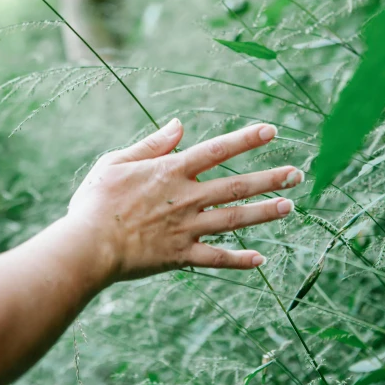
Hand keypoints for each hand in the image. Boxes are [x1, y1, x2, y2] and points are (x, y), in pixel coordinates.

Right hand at [66, 119, 303, 281]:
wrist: (87, 246)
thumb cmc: (96, 202)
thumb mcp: (117, 162)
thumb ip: (151, 144)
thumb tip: (179, 125)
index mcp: (171, 171)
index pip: (217, 149)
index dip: (246, 139)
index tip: (271, 131)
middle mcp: (186, 198)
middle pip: (236, 185)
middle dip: (269, 178)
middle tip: (297, 174)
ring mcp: (187, 228)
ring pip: (235, 219)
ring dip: (265, 212)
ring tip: (290, 206)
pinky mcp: (181, 255)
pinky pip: (217, 258)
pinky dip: (240, 260)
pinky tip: (261, 260)